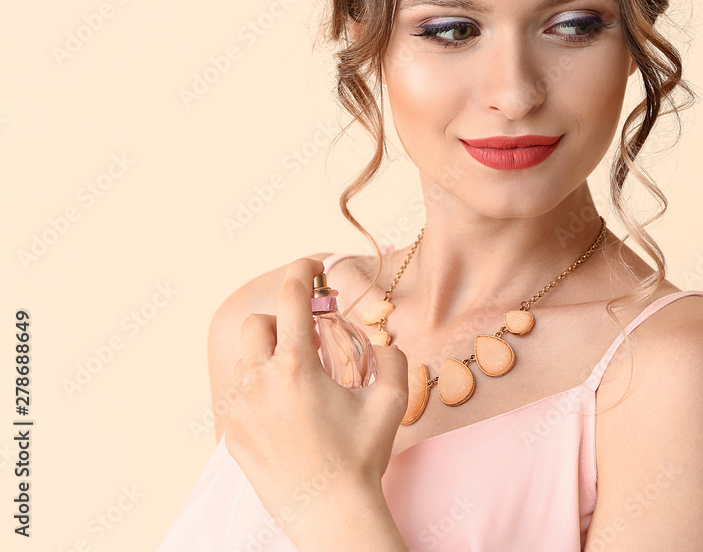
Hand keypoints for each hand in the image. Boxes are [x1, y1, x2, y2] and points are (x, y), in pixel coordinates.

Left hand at [224, 257, 408, 531]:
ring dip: (269, 356)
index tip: (310, 268)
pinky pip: (239, 394)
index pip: (291, 298)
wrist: (329, 511)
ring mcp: (240, 408)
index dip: (301, 272)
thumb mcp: (391, 403)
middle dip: (283, 322)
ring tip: (298, 380)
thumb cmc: (361, 457)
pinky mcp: (231, 432)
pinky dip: (259, 389)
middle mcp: (261, 381)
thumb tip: (384, 343)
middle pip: (258, 324)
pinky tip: (285, 411)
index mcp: (297, 367)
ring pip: (245, 360)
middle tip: (308, 340)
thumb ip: (394, 360)